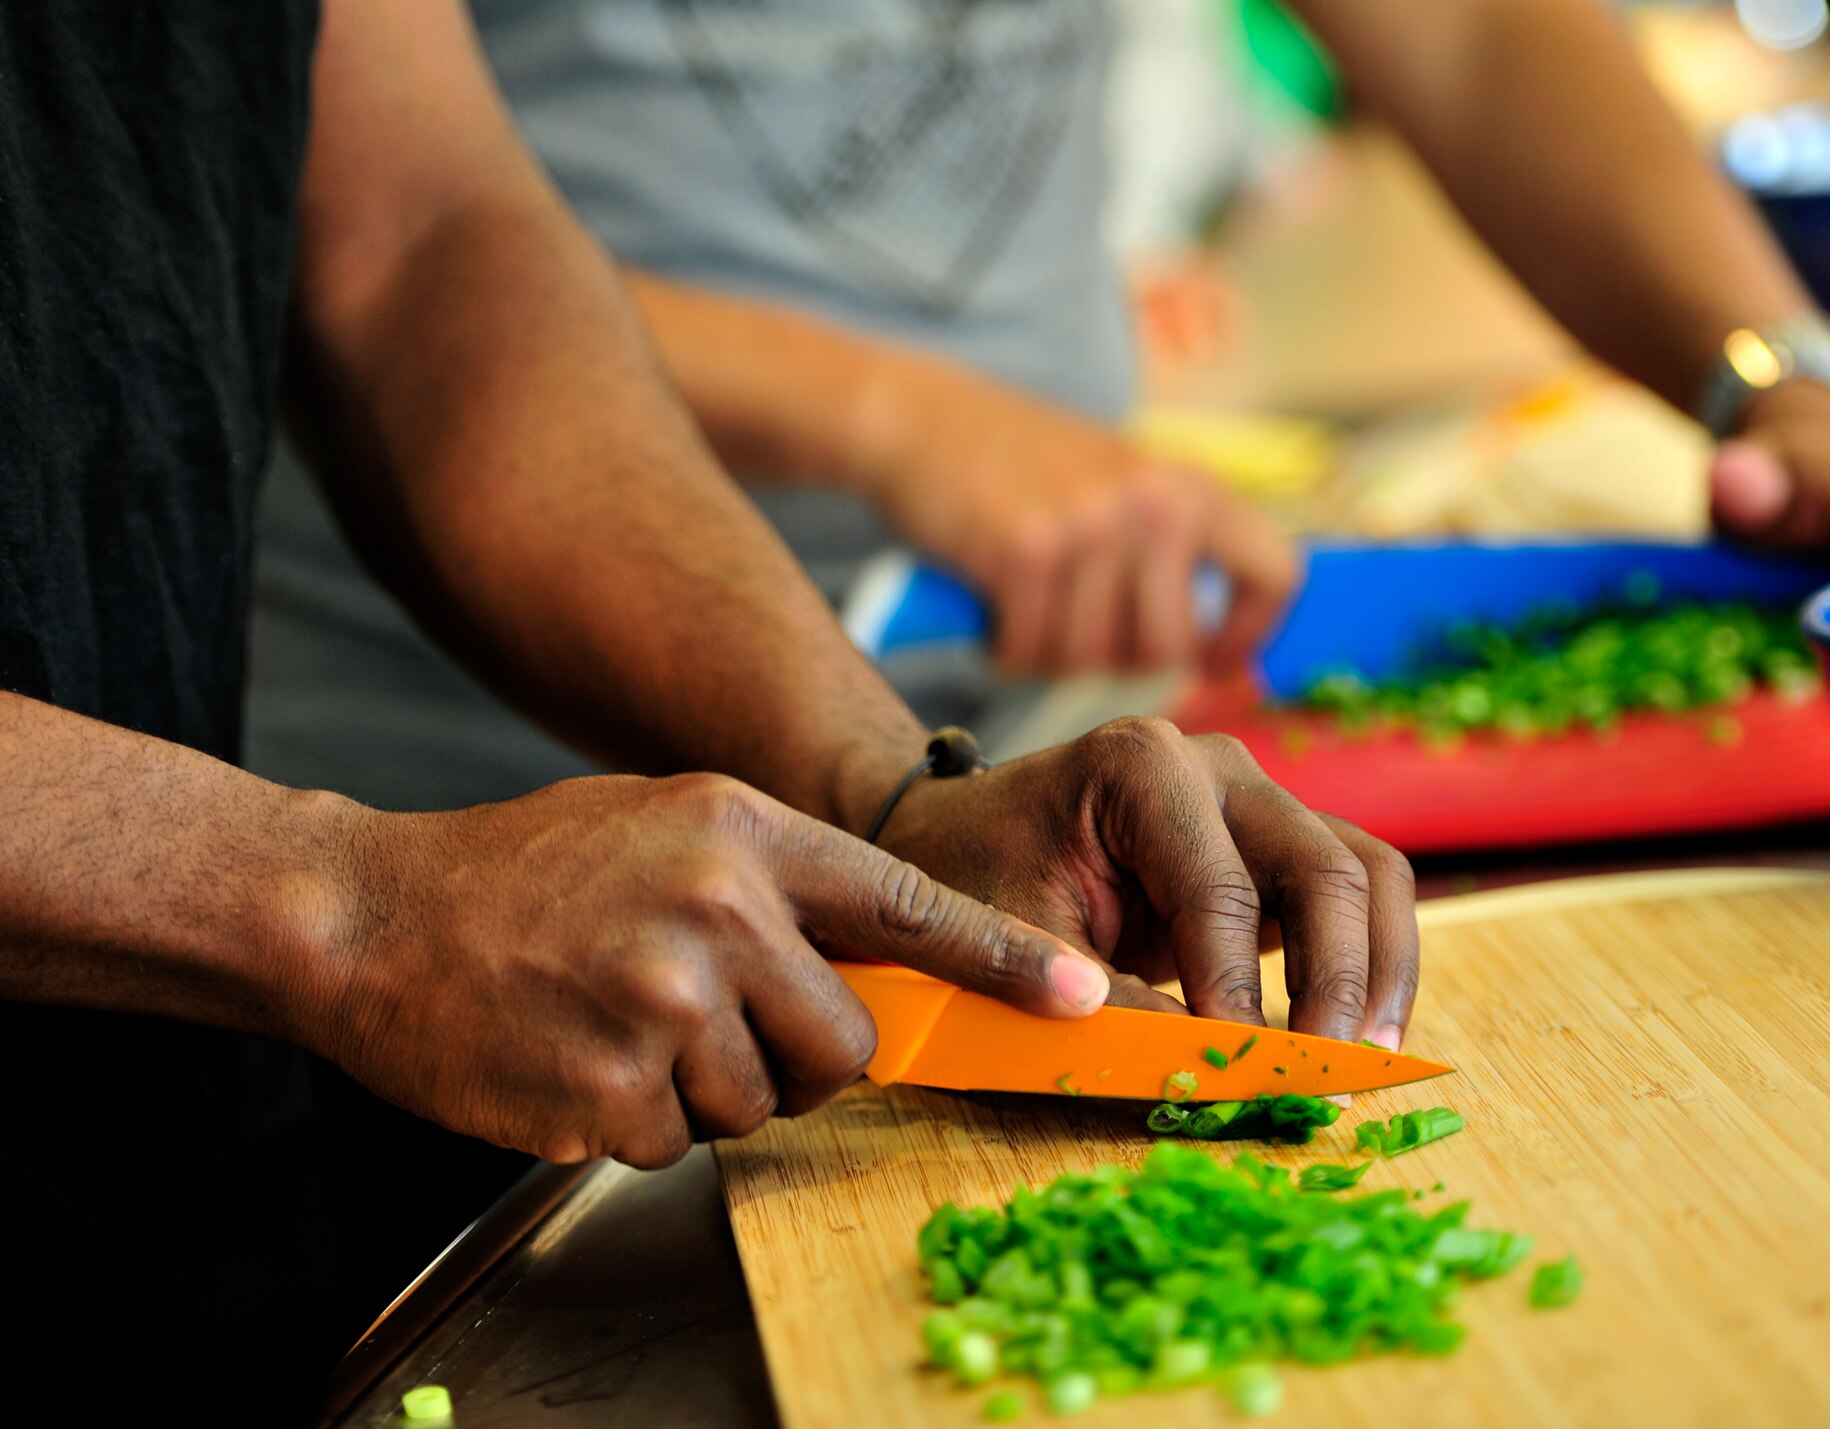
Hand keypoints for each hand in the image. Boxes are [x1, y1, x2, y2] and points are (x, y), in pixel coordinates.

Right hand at [313, 774, 1108, 1167]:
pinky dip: (638, 1119)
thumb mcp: (669, 826)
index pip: (903, 901)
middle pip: (845, 1042)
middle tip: (716, 1019)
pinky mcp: (606, 1088)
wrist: (369, 915)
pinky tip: (581, 1056)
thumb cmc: (526, 871)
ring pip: (761, 1101)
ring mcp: (659, 1003)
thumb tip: (879, 966)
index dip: (999, 956)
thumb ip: (776, 884)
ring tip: (623, 1020)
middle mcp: (714, 911)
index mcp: (740, 833)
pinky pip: (677, 1142)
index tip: (1077, 995)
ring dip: (707, 1087)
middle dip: (800, 1054)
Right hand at [860, 362, 1298, 676]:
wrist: (922, 419)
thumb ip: (1169, 548)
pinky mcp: (1025, 551)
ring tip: (1027, 605)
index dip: (1247, 635)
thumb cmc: (1021, 466)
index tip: (1214, 663)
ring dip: (1048, 653)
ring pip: (1089, 659)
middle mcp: (1152, 502)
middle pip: (1167, 646)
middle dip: (1116, 659)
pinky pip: (1028, 651)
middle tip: (1077, 631)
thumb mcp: (1121, 483)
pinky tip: (992, 608)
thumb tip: (1209, 647)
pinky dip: (1003, 647)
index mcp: (1189, 485)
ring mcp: (1090, 525)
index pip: (1275, 573)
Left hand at [873, 717, 1418, 1046]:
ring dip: (1378, 969)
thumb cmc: (978, 875)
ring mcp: (1256, 798)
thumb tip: (1198, 1065)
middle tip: (1328, 1075)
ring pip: (1364, 872)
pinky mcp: (1276, 842)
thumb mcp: (1014, 938)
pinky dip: (1370, 959)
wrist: (966, 836)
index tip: (1240, 1071)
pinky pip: (1356, 891)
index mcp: (1140, 766)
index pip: (1219, 891)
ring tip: (1368, 1058)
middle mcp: (1216, 767)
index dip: (1237, 993)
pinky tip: (1359, 1031)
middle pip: (1323, 867)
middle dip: (1336, 981)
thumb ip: (1099, 999)